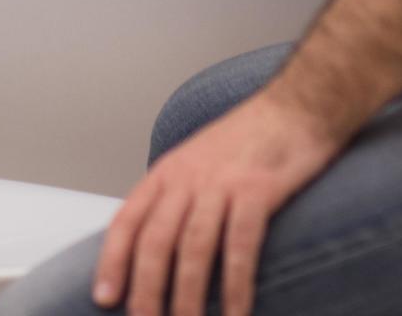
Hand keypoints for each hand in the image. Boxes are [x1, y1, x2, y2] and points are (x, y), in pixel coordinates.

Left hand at [93, 90, 339, 315]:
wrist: (297, 106)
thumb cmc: (249, 140)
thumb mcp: (198, 162)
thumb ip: (177, 199)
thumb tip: (158, 247)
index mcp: (168, 172)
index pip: (128, 220)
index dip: (113, 261)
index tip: (104, 297)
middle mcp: (188, 177)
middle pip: (156, 240)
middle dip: (146, 289)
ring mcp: (222, 183)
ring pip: (193, 247)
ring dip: (187, 295)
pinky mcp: (258, 189)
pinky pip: (241, 244)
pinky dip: (235, 283)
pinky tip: (235, 312)